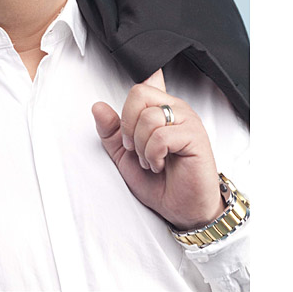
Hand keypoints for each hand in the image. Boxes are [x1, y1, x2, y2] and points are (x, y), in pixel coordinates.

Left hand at [92, 69, 223, 229]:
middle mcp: (174, 108)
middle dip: (128, 126)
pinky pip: (161, 136)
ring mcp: (187, 120)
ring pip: (148, 117)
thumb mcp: (123, 154)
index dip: (129, 95)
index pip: (142, 82)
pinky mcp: (195, 136)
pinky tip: (159, 164)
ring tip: (150, 160)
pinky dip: (153, 155)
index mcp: (159, 107)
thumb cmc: (158, 181)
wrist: (180, 209)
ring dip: (141, 146)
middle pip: (139, 93)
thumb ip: (110, 130)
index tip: (127, 123)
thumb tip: (98, 107)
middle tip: (135, 148)